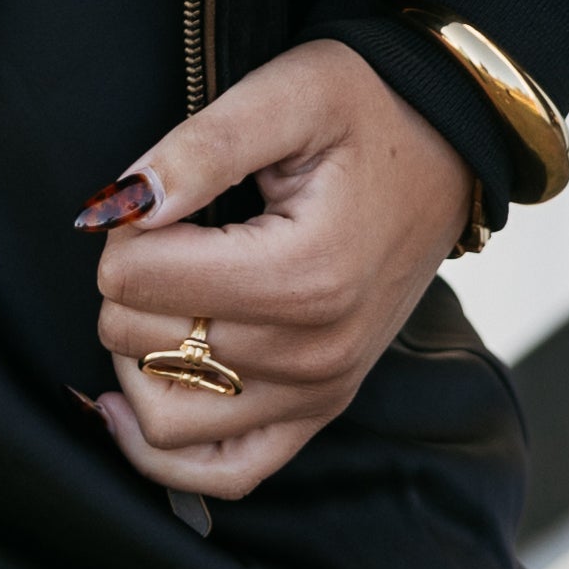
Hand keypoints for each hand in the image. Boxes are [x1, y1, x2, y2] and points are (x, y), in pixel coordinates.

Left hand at [77, 40, 473, 500]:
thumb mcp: (289, 95)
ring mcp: (318, 393)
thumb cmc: (366, 111)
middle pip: (136, 342)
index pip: (132, 280)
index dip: (123, 227)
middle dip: (127, 281)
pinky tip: (130, 398)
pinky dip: (162, 449)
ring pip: (161, 418)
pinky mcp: (318, 412)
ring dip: (134, 357)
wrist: (446, 147)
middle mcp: (314, 352)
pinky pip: (221, 473)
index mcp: (303, 275)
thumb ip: (200, 147)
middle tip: (167, 231)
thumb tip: (122, 204)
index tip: (159, 196)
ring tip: (162, 295)